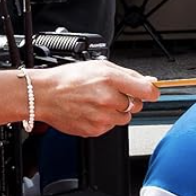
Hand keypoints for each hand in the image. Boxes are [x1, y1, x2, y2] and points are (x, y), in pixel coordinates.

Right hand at [32, 61, 158, 137]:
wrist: (44, 95)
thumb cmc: (68, 79)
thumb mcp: (99, 66)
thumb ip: (127, 74)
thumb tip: (149, 82)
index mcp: (110, 79)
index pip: (146, 90)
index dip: (151, 91)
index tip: (151, 92)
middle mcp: (107, 99)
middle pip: (136, 105)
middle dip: (128, 99)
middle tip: (110, 93)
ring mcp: (101, 117)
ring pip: (124, 118)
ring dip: (116, 111)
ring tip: (98, 102)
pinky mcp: (95, 130)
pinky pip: (110, 127)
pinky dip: (104, 120)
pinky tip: (90, 111)